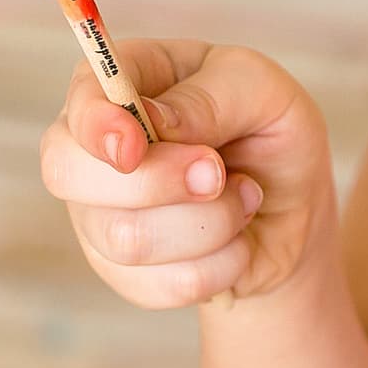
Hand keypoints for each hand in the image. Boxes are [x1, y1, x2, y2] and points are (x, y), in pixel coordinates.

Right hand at [38, 38, 331, 308]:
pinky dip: (217, 266)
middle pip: (70, 175)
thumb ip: (212, 96)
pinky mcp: (122, 272)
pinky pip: (155, 285)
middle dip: (158, 183)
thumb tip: (158, 122)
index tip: (132, 146)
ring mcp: (98, 213)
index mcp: (120, 82)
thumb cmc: (269, 128)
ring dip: (209, 224)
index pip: (79, 98)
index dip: (96, 126)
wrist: (296, 207)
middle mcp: (92, 147)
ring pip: (125, 238)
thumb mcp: (261, 89)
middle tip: (218, 173)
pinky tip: (236, 241)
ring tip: (244, 199)